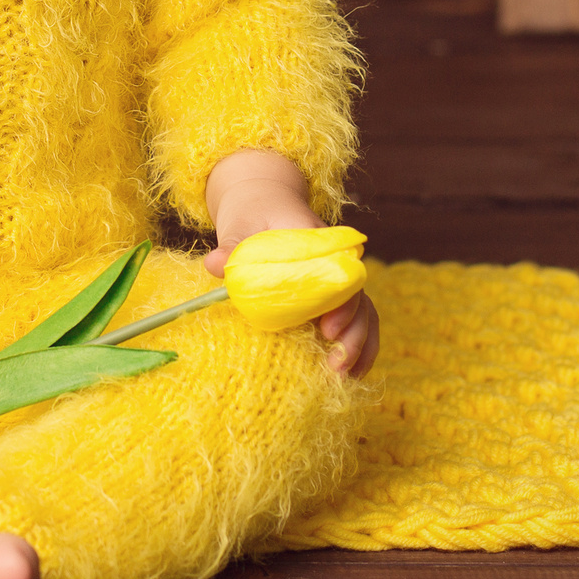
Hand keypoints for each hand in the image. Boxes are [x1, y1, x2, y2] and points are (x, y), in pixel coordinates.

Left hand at [200, 150, 380, 379]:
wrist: (264, 201)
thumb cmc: (254, 212)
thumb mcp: (240, 223)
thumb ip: (232, 244)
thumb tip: (214, 264)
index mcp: (319, 242)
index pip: (339, 274)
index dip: (340, 304)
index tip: (327, 328)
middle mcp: (336, 262)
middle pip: (357, 299)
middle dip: (353, 334)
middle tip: (337, 364)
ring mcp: (336, 280)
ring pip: (364, 312)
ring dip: (359, 345)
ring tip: (346, 376)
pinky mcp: (332, 296)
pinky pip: (356, 319)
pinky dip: (359, 345)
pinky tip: (355, 373)